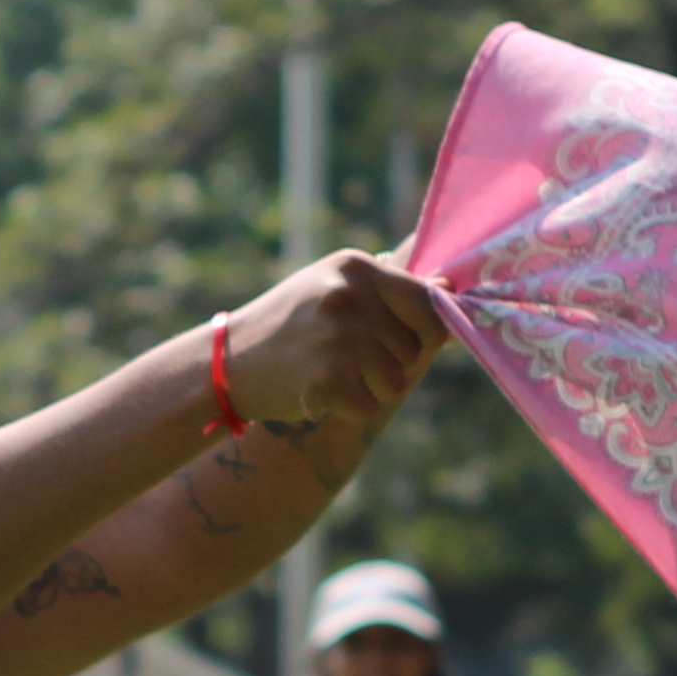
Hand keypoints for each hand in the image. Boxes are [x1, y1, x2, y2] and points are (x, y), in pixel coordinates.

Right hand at [209, 253, 450, 438]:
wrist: (227, 363)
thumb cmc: (291, 326)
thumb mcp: (334, 289)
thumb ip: (390, 292)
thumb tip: (450, 292)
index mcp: (356, 267)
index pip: (427, 304)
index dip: (426, 332)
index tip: (404, 342)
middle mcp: (349, 296)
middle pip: (414, 349)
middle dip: (388, 363)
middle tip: (342, 357)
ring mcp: (338, 336)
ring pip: (395, 381)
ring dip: (369, 389)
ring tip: (330, 372)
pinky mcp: (328, 378)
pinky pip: (369, 406)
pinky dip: (348, 408)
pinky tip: (317, 390)